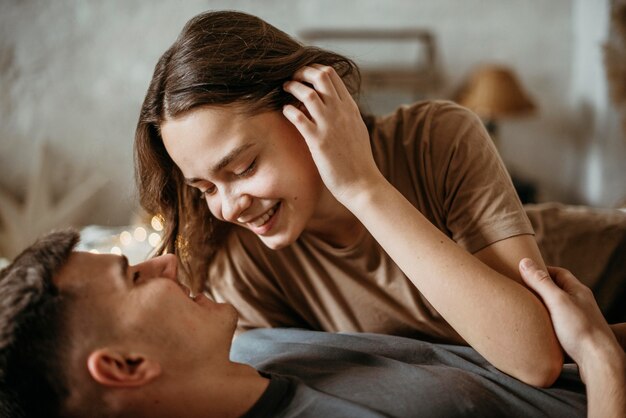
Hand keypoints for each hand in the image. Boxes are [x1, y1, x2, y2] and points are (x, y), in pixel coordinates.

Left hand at [282, 65, 383, 202]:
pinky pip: (298, 118)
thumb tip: (332, 104)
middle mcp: (340, 112)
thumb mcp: (356, 129)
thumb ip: (345, 114)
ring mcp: (329, 126)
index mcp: (350, 108)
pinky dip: (289, 110)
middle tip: (293, 78)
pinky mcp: (318, 142)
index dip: (313, 70)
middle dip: (302, 72)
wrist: (362, 183)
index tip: (303, 75)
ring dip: (293, 88)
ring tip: (285, 90)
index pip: (332, 75)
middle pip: (320, 77)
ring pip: (307, 94)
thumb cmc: (357, 160)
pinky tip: (285, 111)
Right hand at [518, 258, 622, 379]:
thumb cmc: (581, 329)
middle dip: (539, 288)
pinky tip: (536, 328)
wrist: (598, 361)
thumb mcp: (557, 300)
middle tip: (521, 289)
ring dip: (541, 307)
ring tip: (525, 309)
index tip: (524, 272)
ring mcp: (578, 320)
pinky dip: (545, 323)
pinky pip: (557, 324)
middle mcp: (579, 303)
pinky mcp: (574, 335)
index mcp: (577, 291)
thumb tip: (525, 262)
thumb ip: (540, 282)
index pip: (558, 273)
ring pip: (556, 308)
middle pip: (557, 290)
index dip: (541, 270)